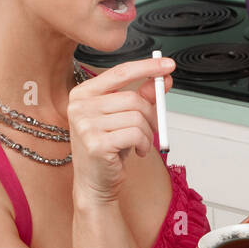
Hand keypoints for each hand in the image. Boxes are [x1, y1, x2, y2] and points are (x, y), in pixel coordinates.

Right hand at [68, 55, 174, 203]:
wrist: (95, 182)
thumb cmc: (108, 148)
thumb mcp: (125, 118)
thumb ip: (143, 97)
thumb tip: (164, 78)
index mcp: (83, 93)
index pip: (120, 73)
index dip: (147, 67)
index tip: (168, 65)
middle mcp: (79, 106)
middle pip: (133, 98)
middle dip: (151, 115)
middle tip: (153, 128)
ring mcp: (85, 125)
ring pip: (137, 117)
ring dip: (147, 133)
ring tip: (141, 143)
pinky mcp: (95, 143)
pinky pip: (135, 134)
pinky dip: (144, 144)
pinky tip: (138, 151)